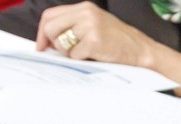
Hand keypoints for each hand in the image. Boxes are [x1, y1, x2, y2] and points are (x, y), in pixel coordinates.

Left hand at [35, 2, 180, 94]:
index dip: (42, 33)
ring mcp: (90, 26)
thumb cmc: (114, 41)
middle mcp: (86, 12)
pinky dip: (80, 59)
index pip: (49, 15)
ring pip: (60, 42)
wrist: (139, 49)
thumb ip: (70, 27)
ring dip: (68, 52)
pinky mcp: (94, 40)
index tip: (42, 46)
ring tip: (85, 51)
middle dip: (51, 43)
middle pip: (50, 28)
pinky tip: (93, 55)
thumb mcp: (91, 26)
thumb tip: (45, 42)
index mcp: (84, 7)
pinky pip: (73, 55)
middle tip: (63, 52)